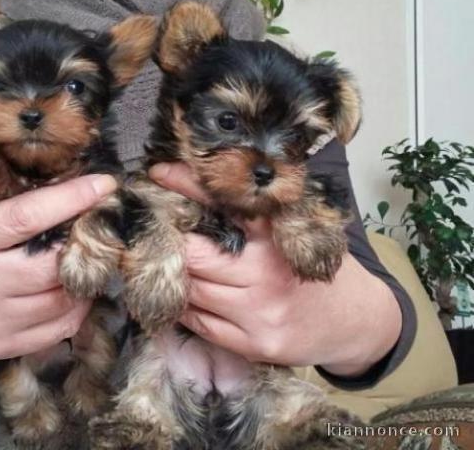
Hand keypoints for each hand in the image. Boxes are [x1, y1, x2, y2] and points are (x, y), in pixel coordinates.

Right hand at [0, 174, 116, 380]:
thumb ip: (0, 208)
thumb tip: (63, 184)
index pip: (25, 216)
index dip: (70, 199)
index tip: (104, 185)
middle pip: (50, 264)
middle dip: (85, 243)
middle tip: (101, 228)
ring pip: (61, 299)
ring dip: (86, 278)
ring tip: (91, 260)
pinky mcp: (1, 347)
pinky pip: (58, 329)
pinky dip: (78, 308)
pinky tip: (78, 292)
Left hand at [149, 163, 401, 376]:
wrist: (357, 319)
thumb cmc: (314, 267)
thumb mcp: (294, 231)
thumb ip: (255, 217)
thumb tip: (200, 194)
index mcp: (277, 235)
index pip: (224, 203)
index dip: (188, 185)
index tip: (159, 173)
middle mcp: (267, 272)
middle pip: (195, 255)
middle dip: (174, 244)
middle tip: (163, 235)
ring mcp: (261, 312)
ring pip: (193, 291)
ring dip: (178, 279)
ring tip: (173, 267)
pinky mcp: (257, 344)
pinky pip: (201, 325)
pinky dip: (187, 310)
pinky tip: (189, 299)